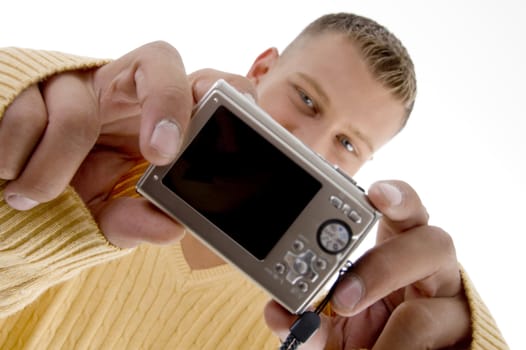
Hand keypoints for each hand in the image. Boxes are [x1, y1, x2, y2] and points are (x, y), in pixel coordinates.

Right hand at [0, 43, 255, 247]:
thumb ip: (137, 219)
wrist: (18, 186)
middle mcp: (122, 89)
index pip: (200, 84)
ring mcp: (78, 81)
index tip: (202, 141)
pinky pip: (25, 112)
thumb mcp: (109, 212)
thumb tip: (170, 226)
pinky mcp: (28, 83)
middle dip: (167, 104)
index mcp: (155, 116)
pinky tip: (12, 175)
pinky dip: (15, 156)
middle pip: (160, 61)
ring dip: (55, 167)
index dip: (214, 96)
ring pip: (78, 110)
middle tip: (160, 156)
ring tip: (32, 197)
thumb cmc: (77, 190)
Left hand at [265, 181, 470, 348]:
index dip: (397, 197)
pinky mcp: (464, 338)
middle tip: (342, 299)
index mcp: (400, 247)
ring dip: (388, 336)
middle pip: (430, 245)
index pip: (408, 209)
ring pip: (430, 310)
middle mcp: (432, 268)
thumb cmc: (369, 328)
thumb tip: (278, 314)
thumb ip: (307, 315)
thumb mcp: (334, 320)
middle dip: (381, 269)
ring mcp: (451, 304)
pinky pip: (439, 348)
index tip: (376, 193)